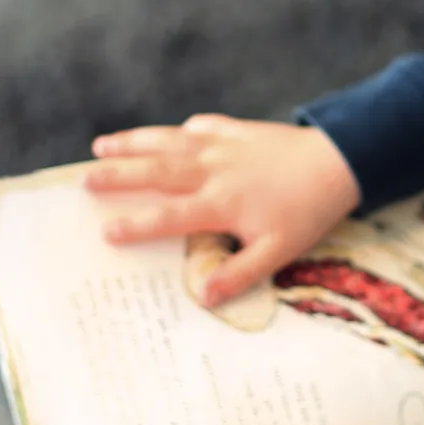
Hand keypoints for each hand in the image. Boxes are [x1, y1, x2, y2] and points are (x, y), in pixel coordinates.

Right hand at [84, 114, 359, 306]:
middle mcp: (213, 170)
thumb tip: (203, 297)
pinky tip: (172, 134)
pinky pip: (201, 127)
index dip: (137, 225)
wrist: (339, 161)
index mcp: (220, 203)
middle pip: (156, 171)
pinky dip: (182, 130)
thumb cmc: (308, 211)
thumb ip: (239, 273)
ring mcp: (222, 145)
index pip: (169, 216)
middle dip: (118, 175)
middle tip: (84, 180)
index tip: (106, 232)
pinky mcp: (237, 129)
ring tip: (101, 144)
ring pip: (168, 142)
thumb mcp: (279, 251)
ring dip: (134, 142)